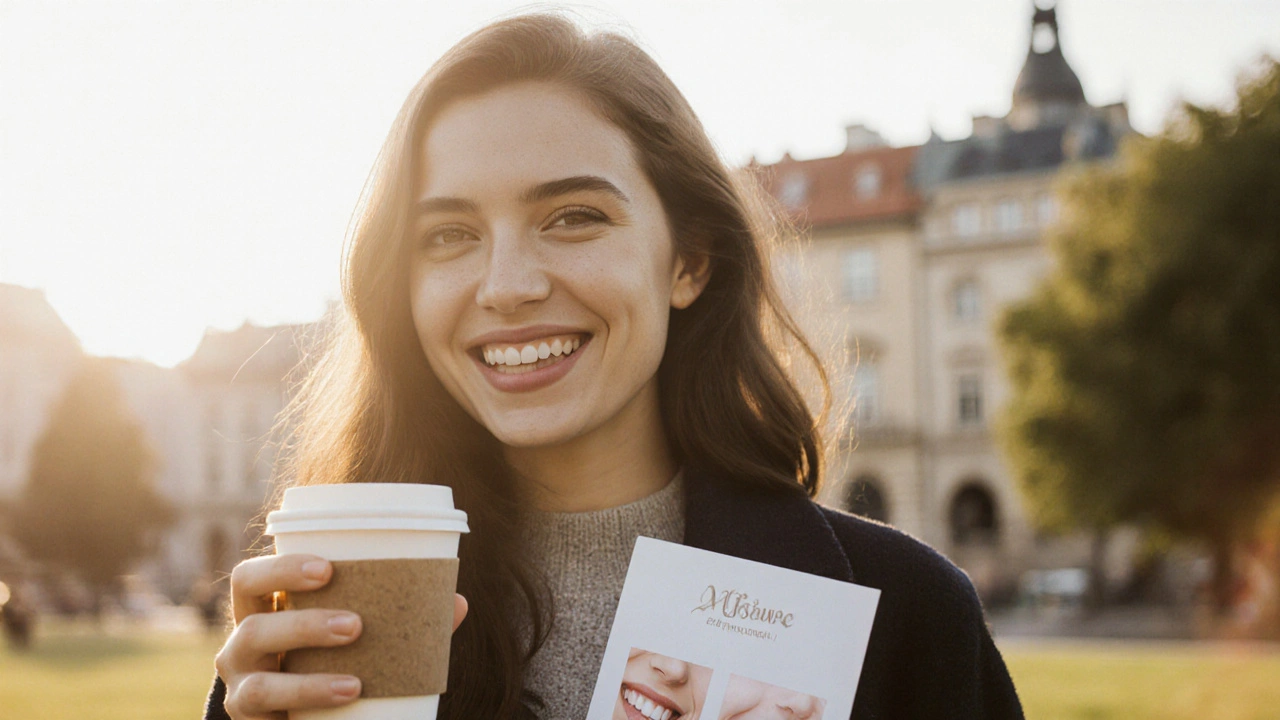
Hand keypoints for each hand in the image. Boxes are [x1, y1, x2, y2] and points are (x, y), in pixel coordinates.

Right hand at [214, 554, 467, 718]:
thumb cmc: (331, 664)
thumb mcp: (354, 641)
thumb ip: (397, 622)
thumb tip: (456, 603)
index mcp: (262, 612)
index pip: (250, 579)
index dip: (281, 568)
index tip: (329, 567)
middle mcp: (241, 647)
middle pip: (252, 624)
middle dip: (305, 622)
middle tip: (356, 624)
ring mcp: (239, 689)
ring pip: (258, 680)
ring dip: (308, 677)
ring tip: (356, 678)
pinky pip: (268, 711)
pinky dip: (310, 699)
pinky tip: (347, 695)